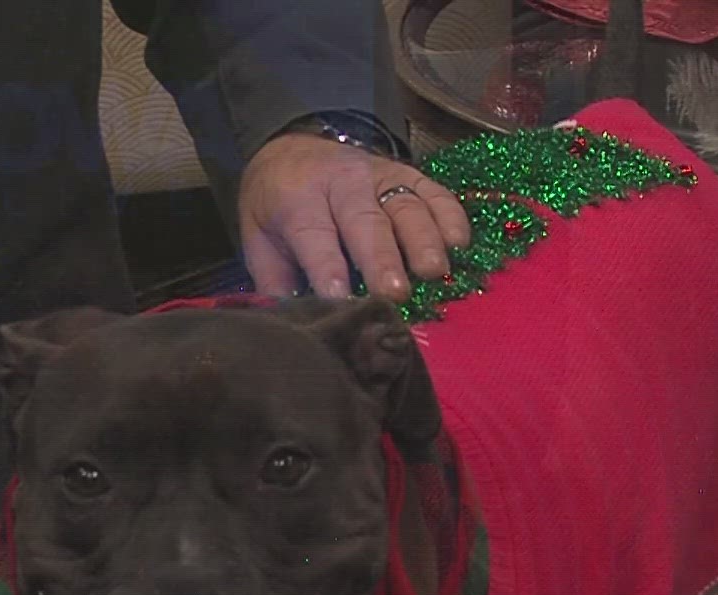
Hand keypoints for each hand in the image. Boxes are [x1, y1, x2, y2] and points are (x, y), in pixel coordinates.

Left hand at [237, 132, 470, 302]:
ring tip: (435, 273)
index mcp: (298, 199)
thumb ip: (275, 280)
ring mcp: (380, 175)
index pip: (314, 236)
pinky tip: (459, 244)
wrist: (293, 147)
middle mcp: (343, 183)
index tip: (341, 297)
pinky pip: (435, 191)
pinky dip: (450, 216)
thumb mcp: (258, 238)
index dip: (328, 268)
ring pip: (406, 205)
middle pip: (367, 222)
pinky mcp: (408, 173)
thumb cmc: (278, 205)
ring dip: (424, 240)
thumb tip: (295, 324)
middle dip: (383, 259)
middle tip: (396, 294)